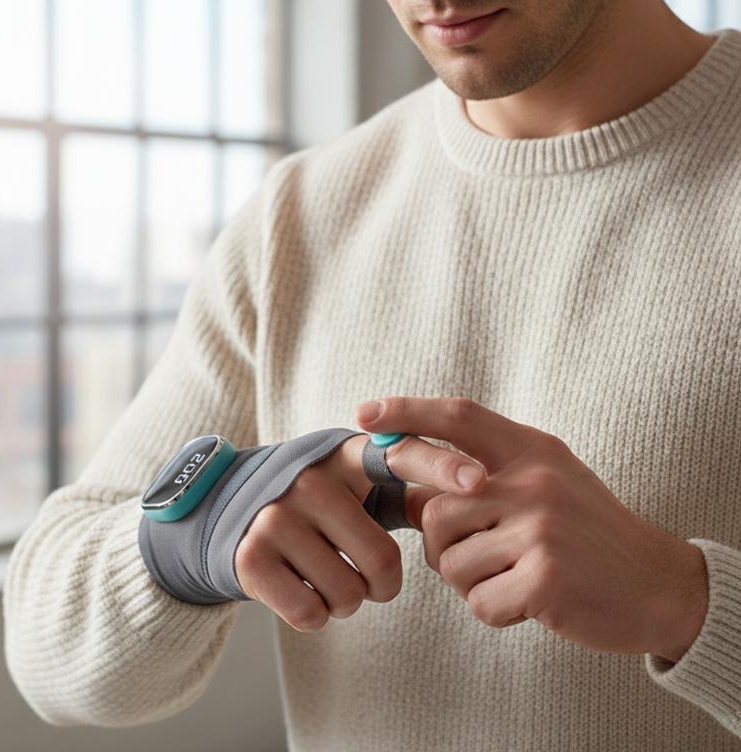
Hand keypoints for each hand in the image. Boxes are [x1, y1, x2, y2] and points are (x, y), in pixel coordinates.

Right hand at [235, 430, 485, 632]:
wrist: (234, 511)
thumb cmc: (319, 504)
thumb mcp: (356, 483)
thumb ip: (407, 491)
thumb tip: (473, 497)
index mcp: (348, 456)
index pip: (401, 455)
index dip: (441, 467)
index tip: (477, 480)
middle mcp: (311, 480)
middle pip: (382, 559)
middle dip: (382, 584)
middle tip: (363, 573)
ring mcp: (277, 516)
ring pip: (347, 594)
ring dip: (346, 600)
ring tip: (326, 573)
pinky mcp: (251, 556)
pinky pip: (310, 613)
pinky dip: (315, 614)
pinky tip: (300, 586)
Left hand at [355, 396, 708, 659]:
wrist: (657, 583)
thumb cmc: (586, 532)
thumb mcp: (542, 482)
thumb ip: (483, 477)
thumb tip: (408, 493)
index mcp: (531, 449)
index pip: (458, 415)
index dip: (407, 410)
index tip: (364, 414)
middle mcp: (533, 480)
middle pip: (433, 510)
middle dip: (440, 545)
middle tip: (475, 556)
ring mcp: (540, 527)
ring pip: (450, 561)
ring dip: (469, 580)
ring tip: (512, 575)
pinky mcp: (546, 578)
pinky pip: (478, 602)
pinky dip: (494, 610)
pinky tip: (528, 600)